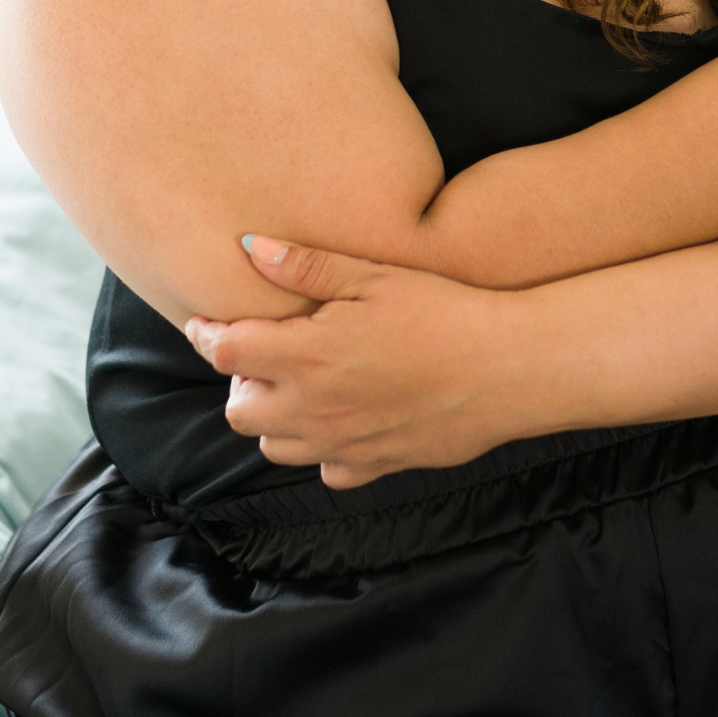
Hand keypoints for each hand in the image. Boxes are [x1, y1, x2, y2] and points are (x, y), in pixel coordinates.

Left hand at [183, 235, 507, 486]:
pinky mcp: (376, 465)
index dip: (208, 334)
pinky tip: (347, 417)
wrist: (509, 367)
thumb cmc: (446, 312)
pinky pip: (327, 470)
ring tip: (305, 385)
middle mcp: (314, 409)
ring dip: (276, 417)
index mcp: (308, 355)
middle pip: (238, 411)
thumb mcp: (376, 277)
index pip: (225, 353)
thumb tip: (250, 247)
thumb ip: (308, 267)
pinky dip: (324, 448)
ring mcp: (343, 444)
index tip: (208, 322)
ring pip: (275, 446)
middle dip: (241, 381)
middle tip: (270, 353)